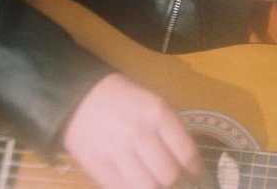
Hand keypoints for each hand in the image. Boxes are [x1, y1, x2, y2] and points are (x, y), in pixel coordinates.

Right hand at [62, 73, 202, 187]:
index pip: (185, 152)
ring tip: (159, 186)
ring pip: (147, 187)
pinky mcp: (96, 165)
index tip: (196, 176)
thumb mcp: (154, 105)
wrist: (81, 97)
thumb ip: (171, 131)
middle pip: (168, 174)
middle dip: (178, 184)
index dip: (195, 170)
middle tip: (178, 184)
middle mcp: (139, 132)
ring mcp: (116, 150)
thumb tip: (188, 163)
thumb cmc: (125, 100)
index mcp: (157, 113)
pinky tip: (139, 186)